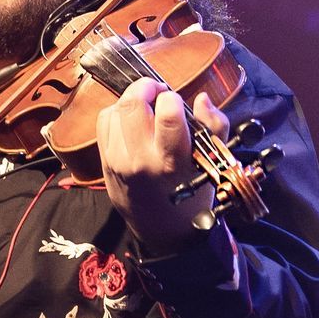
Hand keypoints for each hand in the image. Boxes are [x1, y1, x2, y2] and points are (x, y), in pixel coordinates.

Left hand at [94, 80, 229, 254]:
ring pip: (115, 110)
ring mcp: (119, 161)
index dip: (171, 98)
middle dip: (145, 87)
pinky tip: (132, 124)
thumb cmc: (192, 192)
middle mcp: (142, 160)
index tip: (175, 102)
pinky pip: (104, 121)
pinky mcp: (105, 162)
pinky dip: (117, 114)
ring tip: (146, 110)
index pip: (167, 113)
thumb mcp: (211, 162)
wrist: (162, 229)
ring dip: (131, 102)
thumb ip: (214, 127)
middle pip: (131, 104)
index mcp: (172, 160)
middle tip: (156, 92)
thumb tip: (201, 98)